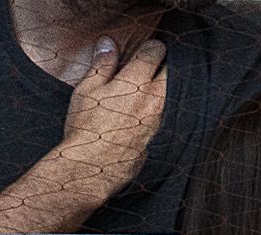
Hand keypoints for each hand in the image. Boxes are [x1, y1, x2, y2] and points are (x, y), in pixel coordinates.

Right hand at [59, 37, 167, 196]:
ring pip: (172, 92)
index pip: (156, 50)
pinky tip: (144, 110)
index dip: (150, 46)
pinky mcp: (160, 134)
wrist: (94, 166)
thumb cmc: (87, 127)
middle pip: (172, 69)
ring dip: (163, 86)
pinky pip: (167, 113)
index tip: (144, 48)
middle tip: (149, 65)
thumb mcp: (88, 89)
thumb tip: (108, 43)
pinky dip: (160, 107)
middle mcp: (156, 97)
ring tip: (145, 87)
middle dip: (164, 64)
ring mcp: (161, 117)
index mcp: (138, 80)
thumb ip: (102, 64)